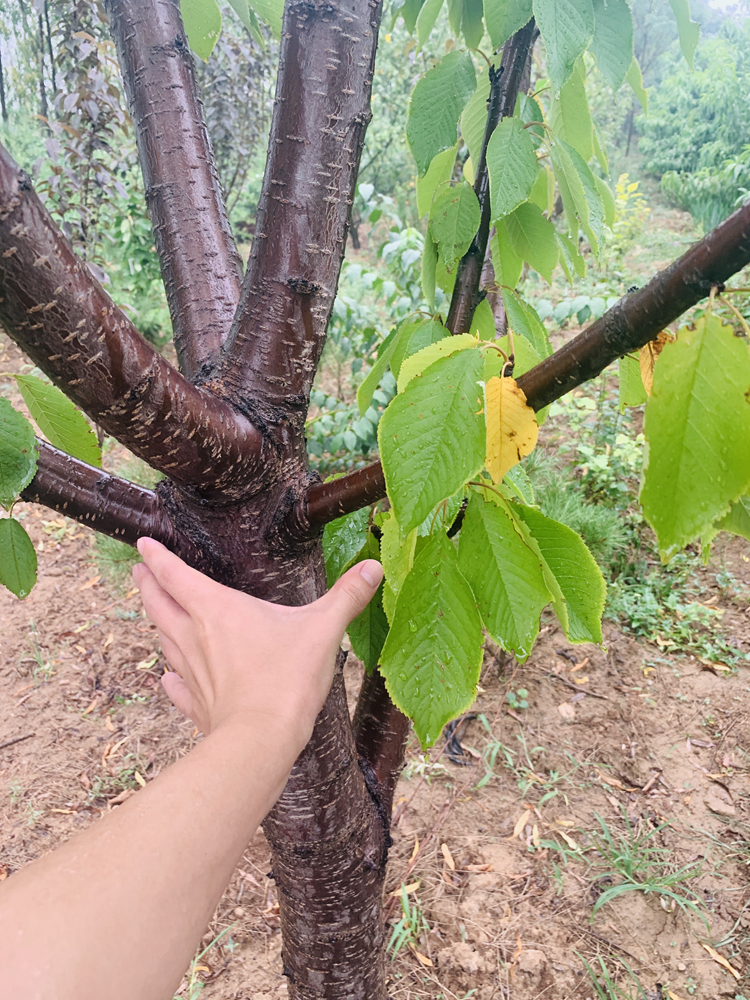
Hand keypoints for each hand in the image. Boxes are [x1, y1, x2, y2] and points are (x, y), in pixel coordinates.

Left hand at [132, 538, 382, 745]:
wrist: (260, 741)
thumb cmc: (286, 679)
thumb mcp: (322, 630)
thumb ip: (347, 597)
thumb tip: (373, 567)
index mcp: (217, 610)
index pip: (176, 576)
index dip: (157, 558)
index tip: (143, 545)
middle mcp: (195, 636)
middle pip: (159, 605)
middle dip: (148, 585)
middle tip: (140, 571)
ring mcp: (192, 673)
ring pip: (165, 641)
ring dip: (157, 623)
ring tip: (153, 613)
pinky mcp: (197, 705)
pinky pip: (178, 687)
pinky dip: (171, 679)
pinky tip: (168, 678)